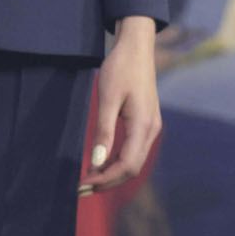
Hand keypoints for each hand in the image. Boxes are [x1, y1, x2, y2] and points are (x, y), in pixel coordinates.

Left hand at [79, 19, 162, 193]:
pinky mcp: (146, 123)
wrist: (136, 47)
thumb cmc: (120, 68)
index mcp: (143, 126)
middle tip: (83, 188)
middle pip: (132, 168)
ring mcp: (151, 127)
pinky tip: (101, 163)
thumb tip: (96, 162)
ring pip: (134, 162)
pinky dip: (118, 161)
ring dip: (113, 174)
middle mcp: (151, 130)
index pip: (127, 165)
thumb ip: (103, 131)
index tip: (84, 183)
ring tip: (90, 179)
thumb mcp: (107, 98)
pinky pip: (134, 150)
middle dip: (109, 182)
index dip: (106, 179)